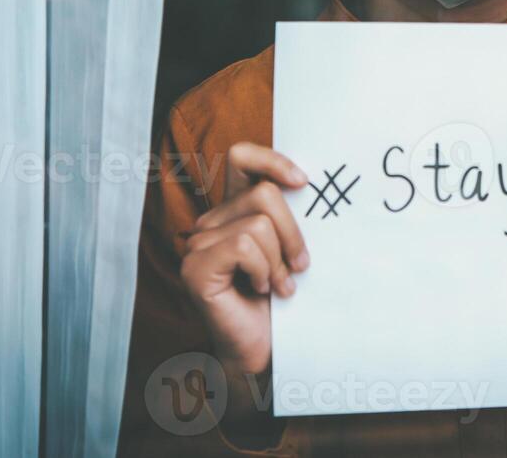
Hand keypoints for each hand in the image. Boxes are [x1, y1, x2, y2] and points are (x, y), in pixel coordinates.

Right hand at [179, 142, 310, 375]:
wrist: (263, 348)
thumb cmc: (279, 298)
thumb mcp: (290, 247)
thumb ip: (290, 215)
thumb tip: (311, 184)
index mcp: (233, 209)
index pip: (242, 158)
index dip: (271, 159)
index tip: (303, 183)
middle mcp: (210, 221)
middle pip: (264, 194)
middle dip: (293, 232)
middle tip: (299, 265)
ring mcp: (198, 243)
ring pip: (259, 223)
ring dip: (279, 259)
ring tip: (279, 284)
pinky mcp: (196, 266)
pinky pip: (244, 245)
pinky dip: (263, 269)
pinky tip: (260, 289)